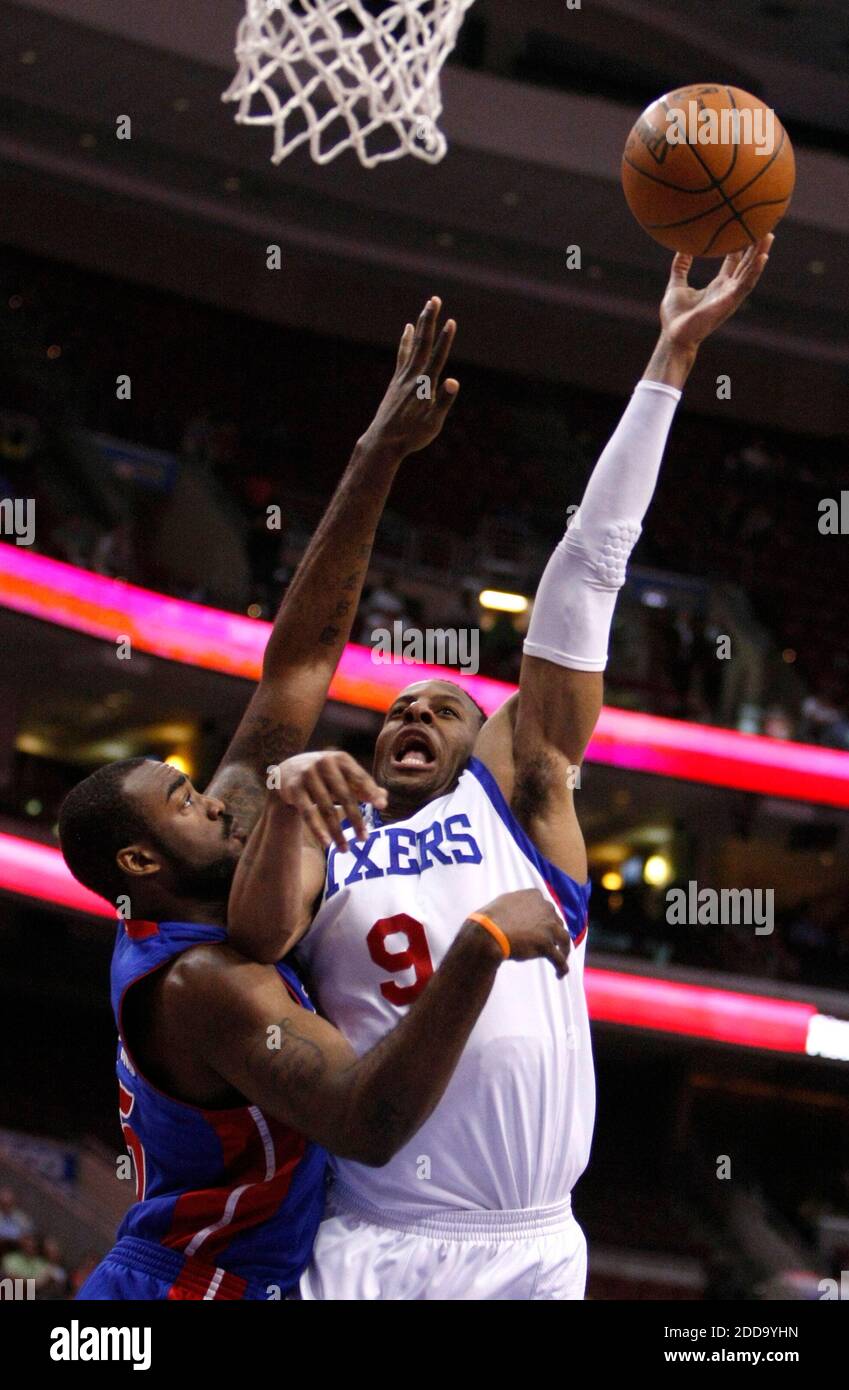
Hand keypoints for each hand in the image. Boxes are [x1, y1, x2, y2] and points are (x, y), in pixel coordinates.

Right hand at [275, 752, 386, 851]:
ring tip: (345, 849)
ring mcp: (308, 775)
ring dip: (337, 831)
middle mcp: (324, 764)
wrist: (288, 770)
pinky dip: (318, 829)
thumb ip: (363, 787)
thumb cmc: (325, 775)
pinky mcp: (294, 789)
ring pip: (326, 808)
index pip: (359, 778)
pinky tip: (327, 843)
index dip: (371, 792)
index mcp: (341, 759)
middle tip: (365, 839)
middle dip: (355, 819)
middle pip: (344, 796)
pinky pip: (308, 813)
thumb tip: (384, 800)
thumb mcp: (343, 775)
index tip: (382, 807)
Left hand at [358, 297, 458, 460]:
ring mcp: (402, 377)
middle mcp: (411, 377)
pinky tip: (408, 330)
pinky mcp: (396, 381)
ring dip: (420, 326)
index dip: (445, 340)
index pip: (437, 358)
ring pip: (413, 345)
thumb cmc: (411, 436)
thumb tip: (453, 381)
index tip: (451, 321)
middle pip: (422, 344)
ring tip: (425, 308)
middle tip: (434, 299)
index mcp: (423, 386)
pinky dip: (407, 340)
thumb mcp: (432, 424)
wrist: (382, 443)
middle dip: (429, 321)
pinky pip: (403, 354)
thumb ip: (443, 401)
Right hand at [469, 888, 571, 977]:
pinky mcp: (546, 944)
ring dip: (564, 951)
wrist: (487, 933)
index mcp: (534, 896)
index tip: (545, 929)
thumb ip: (517, 904)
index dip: (547, 920)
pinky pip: (559, 959)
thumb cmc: (490, 918)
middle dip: (554, 934)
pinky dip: (562, 968)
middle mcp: (545, 908)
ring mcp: (548, 926)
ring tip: (560, 960)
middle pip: (557, 923)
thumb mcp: (505, 902)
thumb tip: (518, 909)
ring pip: (564, 940)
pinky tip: (559, 974)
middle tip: (552, 945)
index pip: (547, 909)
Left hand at [659, 234, 773, 350]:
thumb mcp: (676, 284)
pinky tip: (762, 257)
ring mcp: (730, 296)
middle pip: (746, 263)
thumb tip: (680, 247)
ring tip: (768, 235)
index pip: (734, 261)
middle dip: (756, 246)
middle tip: (764, 225)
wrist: (673, 335)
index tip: (746, 228)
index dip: (741, 246)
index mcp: (718, 285)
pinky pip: (745, 285)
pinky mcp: (729, 302)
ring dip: (760, 253)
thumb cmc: (674, 316)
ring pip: (750, 271)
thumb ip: (680, 267)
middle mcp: (727, 289)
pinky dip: (754, 271)